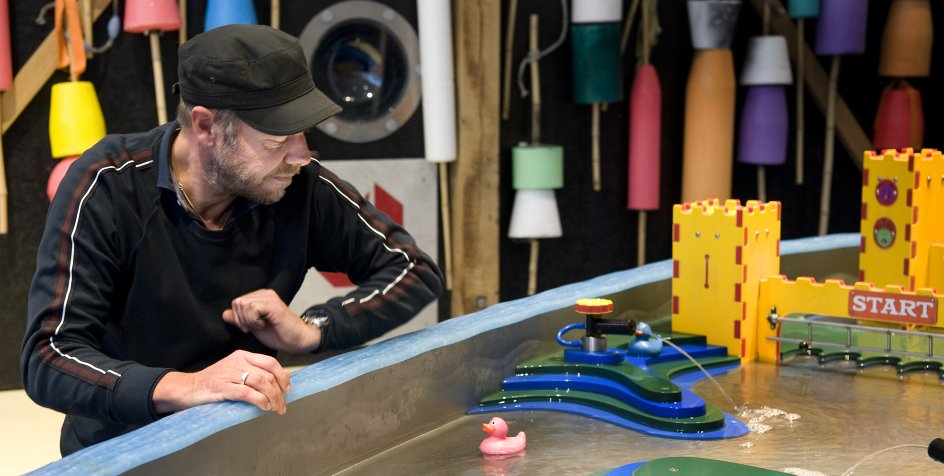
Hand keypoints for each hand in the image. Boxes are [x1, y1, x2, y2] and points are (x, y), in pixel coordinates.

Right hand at [153, 350, 291, 414]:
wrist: (187, 388)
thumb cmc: (213, 382)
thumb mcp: (235, 371)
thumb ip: (254, 372)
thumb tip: (279, 381)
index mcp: (242, 355)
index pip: (270, 362)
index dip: (283, 376)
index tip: (287, 390)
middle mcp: (237, 362)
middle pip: (268, 374)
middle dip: (279, 392)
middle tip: (282, 405)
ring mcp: (229, 374)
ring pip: (260, 383)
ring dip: (272, 398)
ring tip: (275, 409)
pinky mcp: (222, 387)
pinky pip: (247, 393)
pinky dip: (259, 400)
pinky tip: (264, 407)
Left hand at [222, 288, 321, 352]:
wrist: (297, 340)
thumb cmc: (278, 334)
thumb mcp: (253, 327)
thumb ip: (240, 319)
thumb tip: (225, 314)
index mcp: (259, 297)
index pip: (236, 302)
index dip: (238, 318)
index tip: (249, 327)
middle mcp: (264, 294)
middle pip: (237, 303)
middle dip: (241, 319)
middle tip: (253, 327)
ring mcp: (270, 298)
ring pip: (243, 305)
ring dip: (248, 320)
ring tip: (260, 326)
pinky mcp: (273, 305)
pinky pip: (253, 308)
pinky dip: (254, 320)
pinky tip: (263, 325)